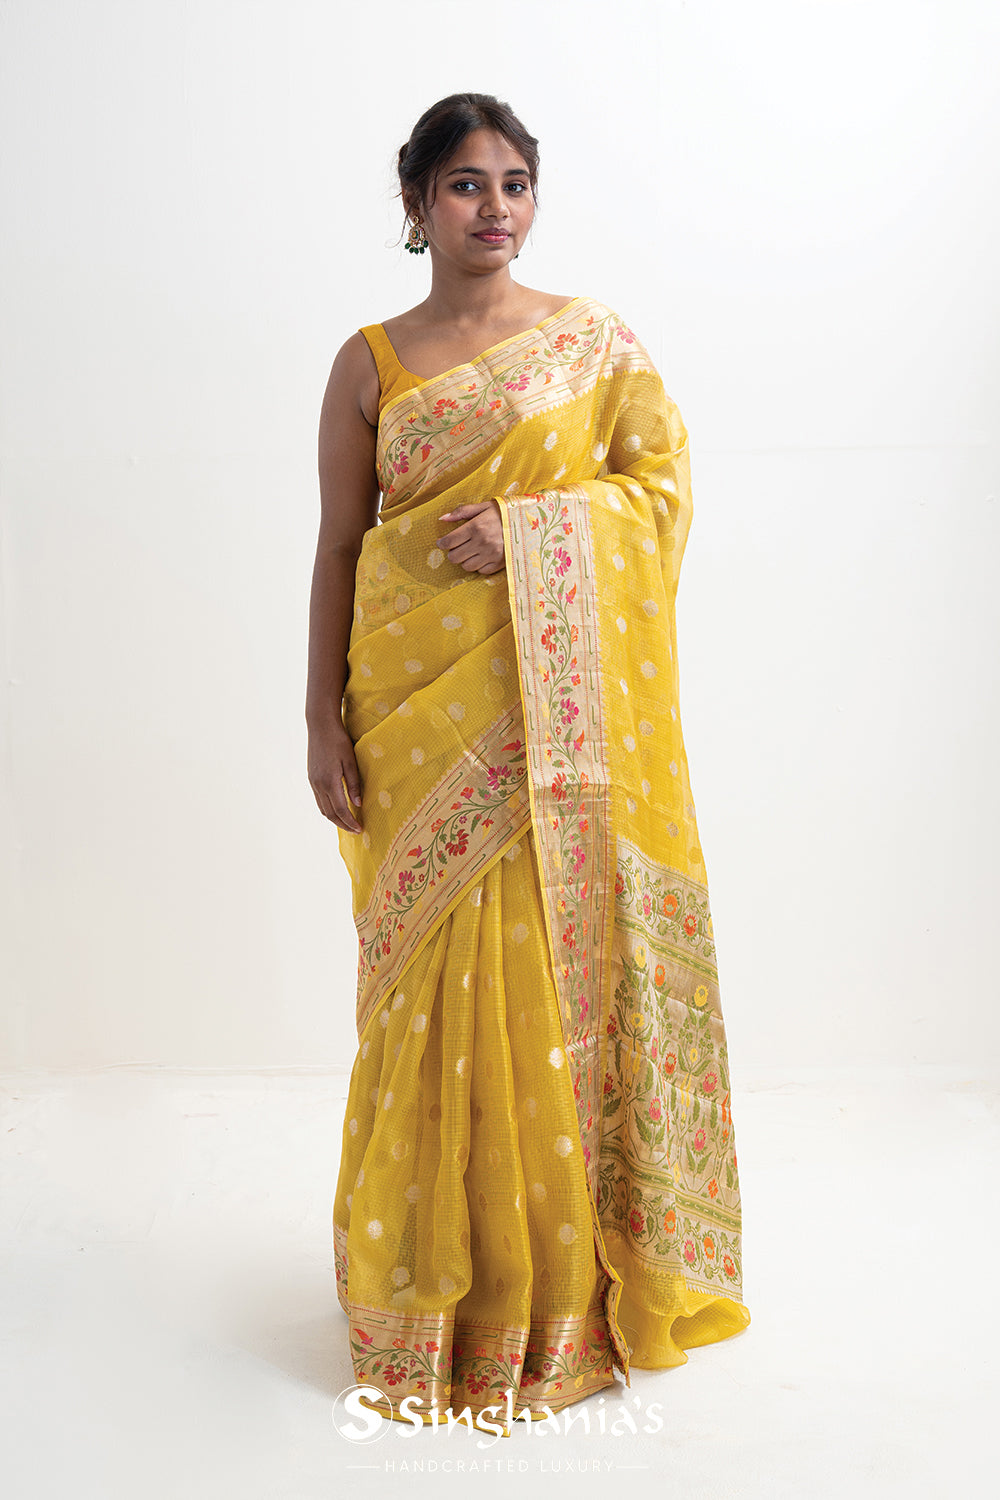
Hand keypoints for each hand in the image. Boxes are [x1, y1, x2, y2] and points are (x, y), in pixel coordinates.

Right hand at [307, 718, 363, 832]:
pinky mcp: (311, 777)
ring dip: (335, 818)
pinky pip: (319, 799)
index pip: (341, 810)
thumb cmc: (339, 740)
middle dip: (343, 824)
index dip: (350, 822)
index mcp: (329, 782)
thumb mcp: (351, 761)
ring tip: (347, 822)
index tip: (360, 829)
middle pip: (330, 813)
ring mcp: (313, 781)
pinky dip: (328, 808)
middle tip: (355, 830)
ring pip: (323, 808)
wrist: (320, 726)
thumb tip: (358, 804)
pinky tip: (337, 808)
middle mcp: (318, 784)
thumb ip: (354, 783)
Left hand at [436, 500, 504, 574]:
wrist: (528, 522)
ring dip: (464, 560)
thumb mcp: (483, 506)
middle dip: (452, 552)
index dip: (442, 543)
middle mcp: (482, 543)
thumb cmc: (503, 512)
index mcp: (476, 527)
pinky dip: (479, 566)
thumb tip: (442, 519)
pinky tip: (481, 556)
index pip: (449, 541)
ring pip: (466, 566)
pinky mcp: (499, 563)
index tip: (441, 542)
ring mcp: (491, 555)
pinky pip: (481, 571)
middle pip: (455, 557)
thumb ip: (462, 512)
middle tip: (456, 547)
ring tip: (469, 552)